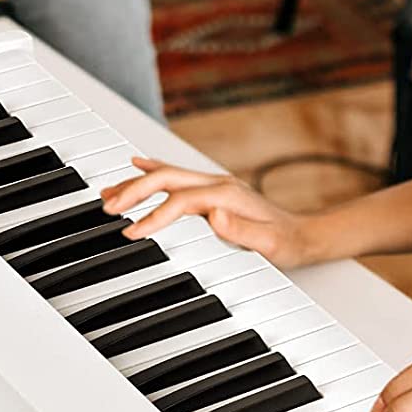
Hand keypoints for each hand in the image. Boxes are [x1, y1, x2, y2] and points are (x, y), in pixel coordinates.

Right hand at [101, 156, 321, 266]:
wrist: (303, 235)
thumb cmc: (287, 243)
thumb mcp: (270, 245)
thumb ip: (242, 231)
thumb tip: (215, 216)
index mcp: (228, 196)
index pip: (181, 201)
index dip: (155, 214)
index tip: (133, 230)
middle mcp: (219, 184)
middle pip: (168, 179)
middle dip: (135, 190)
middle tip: (108, 206)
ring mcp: (215, 184)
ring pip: (168, 175)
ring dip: (137, 181)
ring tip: (108, 192)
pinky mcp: (212, 190)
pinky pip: (176, 176)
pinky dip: (153, 170)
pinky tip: (137, 166)